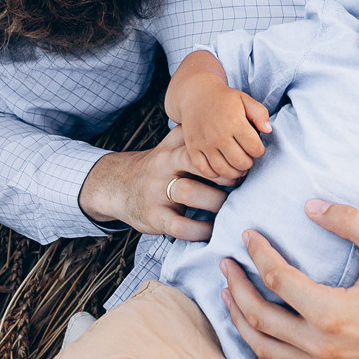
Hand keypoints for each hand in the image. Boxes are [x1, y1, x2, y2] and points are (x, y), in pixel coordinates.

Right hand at [77, 126, 227, 240]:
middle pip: (192, 160)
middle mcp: (162, 166)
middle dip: (221, 172)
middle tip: (239, 181)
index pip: (195, 138)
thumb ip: (195, 138)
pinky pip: (180, 225)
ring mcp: (156, 191)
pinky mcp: (154, 217)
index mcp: (170, 147)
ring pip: (188, 191)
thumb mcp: (170, 146)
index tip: (240, 156)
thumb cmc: (159, 168)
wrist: (118, 187)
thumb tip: (237, 129)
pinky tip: (213, 228)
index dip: (221, 145)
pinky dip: (200, 229)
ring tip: (229, 206)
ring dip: (215, 200)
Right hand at [173, 84, 272, 181]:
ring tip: (237, 166)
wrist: (196, 95)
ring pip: (224, 170)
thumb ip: (260, 114)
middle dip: (248, 163)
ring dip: (234, 172)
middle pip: (241, 162)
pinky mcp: (193, 148)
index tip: (256, 147)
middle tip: (247, 157)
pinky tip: (221, 167)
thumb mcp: (245, 99)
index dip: (259, 151)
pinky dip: (215, 174)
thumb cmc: (225, 99)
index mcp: (235, 122)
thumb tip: (268, 130)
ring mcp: (204, 143)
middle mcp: (219, 135)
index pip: (255, 149)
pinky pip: (205, 170)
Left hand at [218, 201, 358, 358]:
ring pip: (264, 351)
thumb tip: (309, 206)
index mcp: (332, 312)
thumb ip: (350, 221)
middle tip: (226, 264)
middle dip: (236, 287)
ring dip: (240, 322)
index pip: (277, 279)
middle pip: (259, 317)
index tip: (248, 235)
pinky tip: (258, 346)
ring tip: (230, 297)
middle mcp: (323, 345)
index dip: (257, 254)